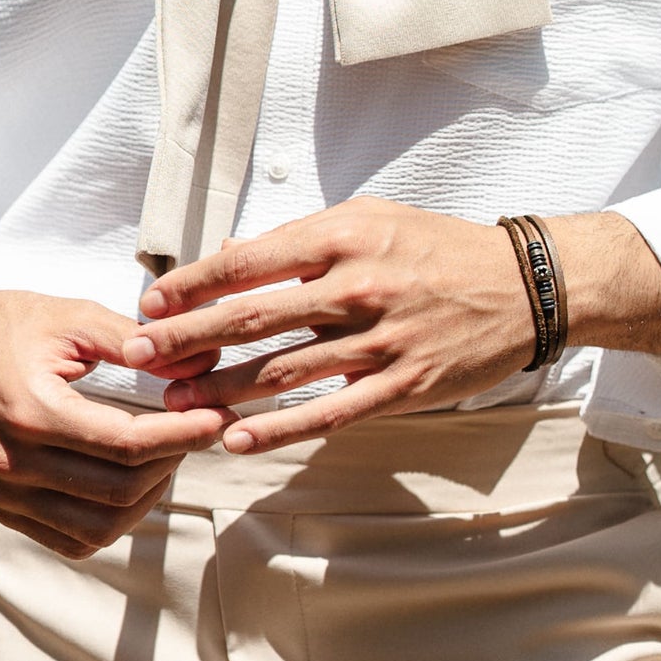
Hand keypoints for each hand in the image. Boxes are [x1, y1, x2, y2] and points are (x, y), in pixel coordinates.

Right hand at [0, 272, 233, 557]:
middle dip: (173, 461)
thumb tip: (202, 360)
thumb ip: (136, 341)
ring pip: (101, 527)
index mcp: (30, 412)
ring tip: (167, 456)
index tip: (216, 419)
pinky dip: (113, 521)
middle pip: (120, 490)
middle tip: (198, 430)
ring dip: (148, 497)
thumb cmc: (8, 325)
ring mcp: (6, 495)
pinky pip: (73, 541)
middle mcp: (14, 464)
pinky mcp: (5, 511)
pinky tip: (132, 483)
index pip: (125, 445)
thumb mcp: (71, 317)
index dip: (181, 436)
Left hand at [124, 202, 660, 455]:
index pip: (249, 261)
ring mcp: (381, 339)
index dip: (192, 285)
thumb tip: (231, 258)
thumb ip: (302, 242)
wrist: (523, 284)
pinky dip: (279, 428)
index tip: (150, 305)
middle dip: (187, 340)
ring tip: (173, 406)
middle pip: (253, 316)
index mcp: (343, 236)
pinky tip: (237, 439)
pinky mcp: (403, 384)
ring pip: (283, 371)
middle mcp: (357, 285)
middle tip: (137, 358)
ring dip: (221, 390)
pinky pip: (329, 411)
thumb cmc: (437, 248)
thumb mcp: (370, 220)